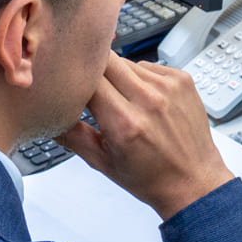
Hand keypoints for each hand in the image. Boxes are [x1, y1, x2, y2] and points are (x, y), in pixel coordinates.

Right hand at [58, 55, 233, 220]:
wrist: (194, 180)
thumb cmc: (150, 177)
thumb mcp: (103, 163)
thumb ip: (72, 136)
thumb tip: (47, 117)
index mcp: (124, 122)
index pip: (89, 79)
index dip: (75, 79)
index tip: (68, 84)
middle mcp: (148, 99)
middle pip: (107, 60)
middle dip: (93, 70)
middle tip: (88, 85)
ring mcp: (169, 86)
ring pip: (127, 62)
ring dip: (117, 75)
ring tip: (120, 100)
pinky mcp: (183, 78)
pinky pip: (149, 66)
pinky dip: (140, 77)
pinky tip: (142, 99)